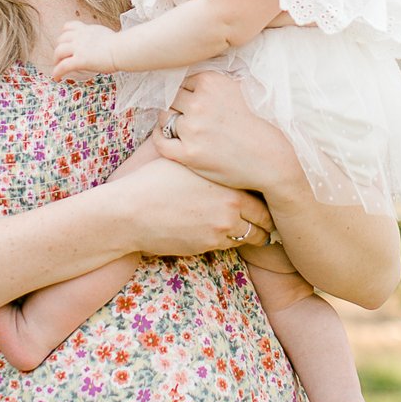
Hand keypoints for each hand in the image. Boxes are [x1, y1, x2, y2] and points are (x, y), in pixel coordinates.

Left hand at [51, 21, 120, 79]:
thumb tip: (106, 45)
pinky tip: (57, 78)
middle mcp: (80, 36)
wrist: (123, 49)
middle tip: (61, 58)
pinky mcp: (80, 60)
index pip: (69, 26)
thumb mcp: (108, 36)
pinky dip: (57, 72)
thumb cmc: (123, 45)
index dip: (65, 34)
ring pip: (58, 52)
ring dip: (56, 60)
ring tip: (57, 67)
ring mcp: (79, 48)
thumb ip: (101, 39)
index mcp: (88, 30)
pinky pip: (63, 66)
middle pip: (61, 39)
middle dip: (59, 48)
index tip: (66, 42)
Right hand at [109, 152, 272, 257]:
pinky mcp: (208, 245)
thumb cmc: (152, 182)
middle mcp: (230, 206)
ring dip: (253, 235)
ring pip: (251, 236)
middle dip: (267, 221)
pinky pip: (230, 246)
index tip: (267, 199)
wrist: (129, 212)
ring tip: (258, 233)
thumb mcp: (186, 163)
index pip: (263, 193)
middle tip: (271, 222)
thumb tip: (225, 155)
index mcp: (228, 182)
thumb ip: (212, 164)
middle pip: (264, 218)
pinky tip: (229, 236)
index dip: (266, 197)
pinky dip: (232, 242)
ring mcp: (220, 228)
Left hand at [156, 70, 304, 196]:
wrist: (272, 160)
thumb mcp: (241, 91)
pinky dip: (160, 137)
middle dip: (178, 106)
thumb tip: (193, 77)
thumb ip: (216, 83)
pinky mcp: (188, 154)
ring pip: (164, 118)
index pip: (183, 81)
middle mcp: (200, 103)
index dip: (187, 92)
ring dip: (170, 122)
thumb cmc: (260, 126)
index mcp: (212, 82)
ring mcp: (193, 129)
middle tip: (188, 115)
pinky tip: (168, 137)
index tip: (193, 100)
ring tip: (182, 128)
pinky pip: (160, 141)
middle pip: (171, 98)